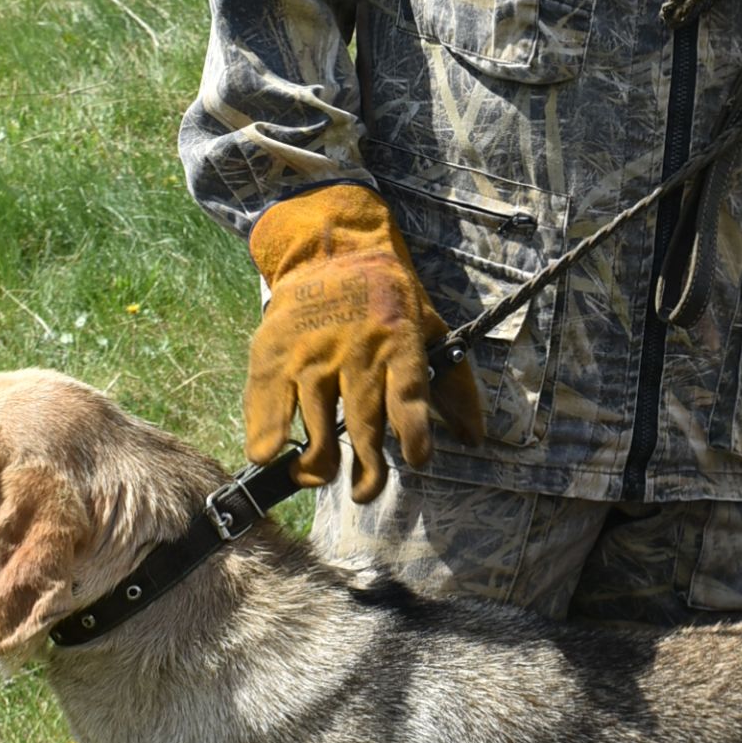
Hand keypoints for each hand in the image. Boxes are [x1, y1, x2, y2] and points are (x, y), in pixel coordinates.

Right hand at [245, 184, 484, 502]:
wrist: (330, 250)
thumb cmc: (388, 298)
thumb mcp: (428, 329)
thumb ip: (453, 385)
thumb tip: (475, 438)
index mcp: (398, 343)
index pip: (409, 393)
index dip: (414, 430)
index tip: (417, 459)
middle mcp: (355, 352)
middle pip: (363, 422)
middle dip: (367, 469)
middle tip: (365, 493)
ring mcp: (312, 356)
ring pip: (316, 423)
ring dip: (317, 464)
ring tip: (320, 476)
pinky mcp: (275, 356)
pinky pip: (268, 406)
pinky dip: (267, 437)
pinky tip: (271, 454)